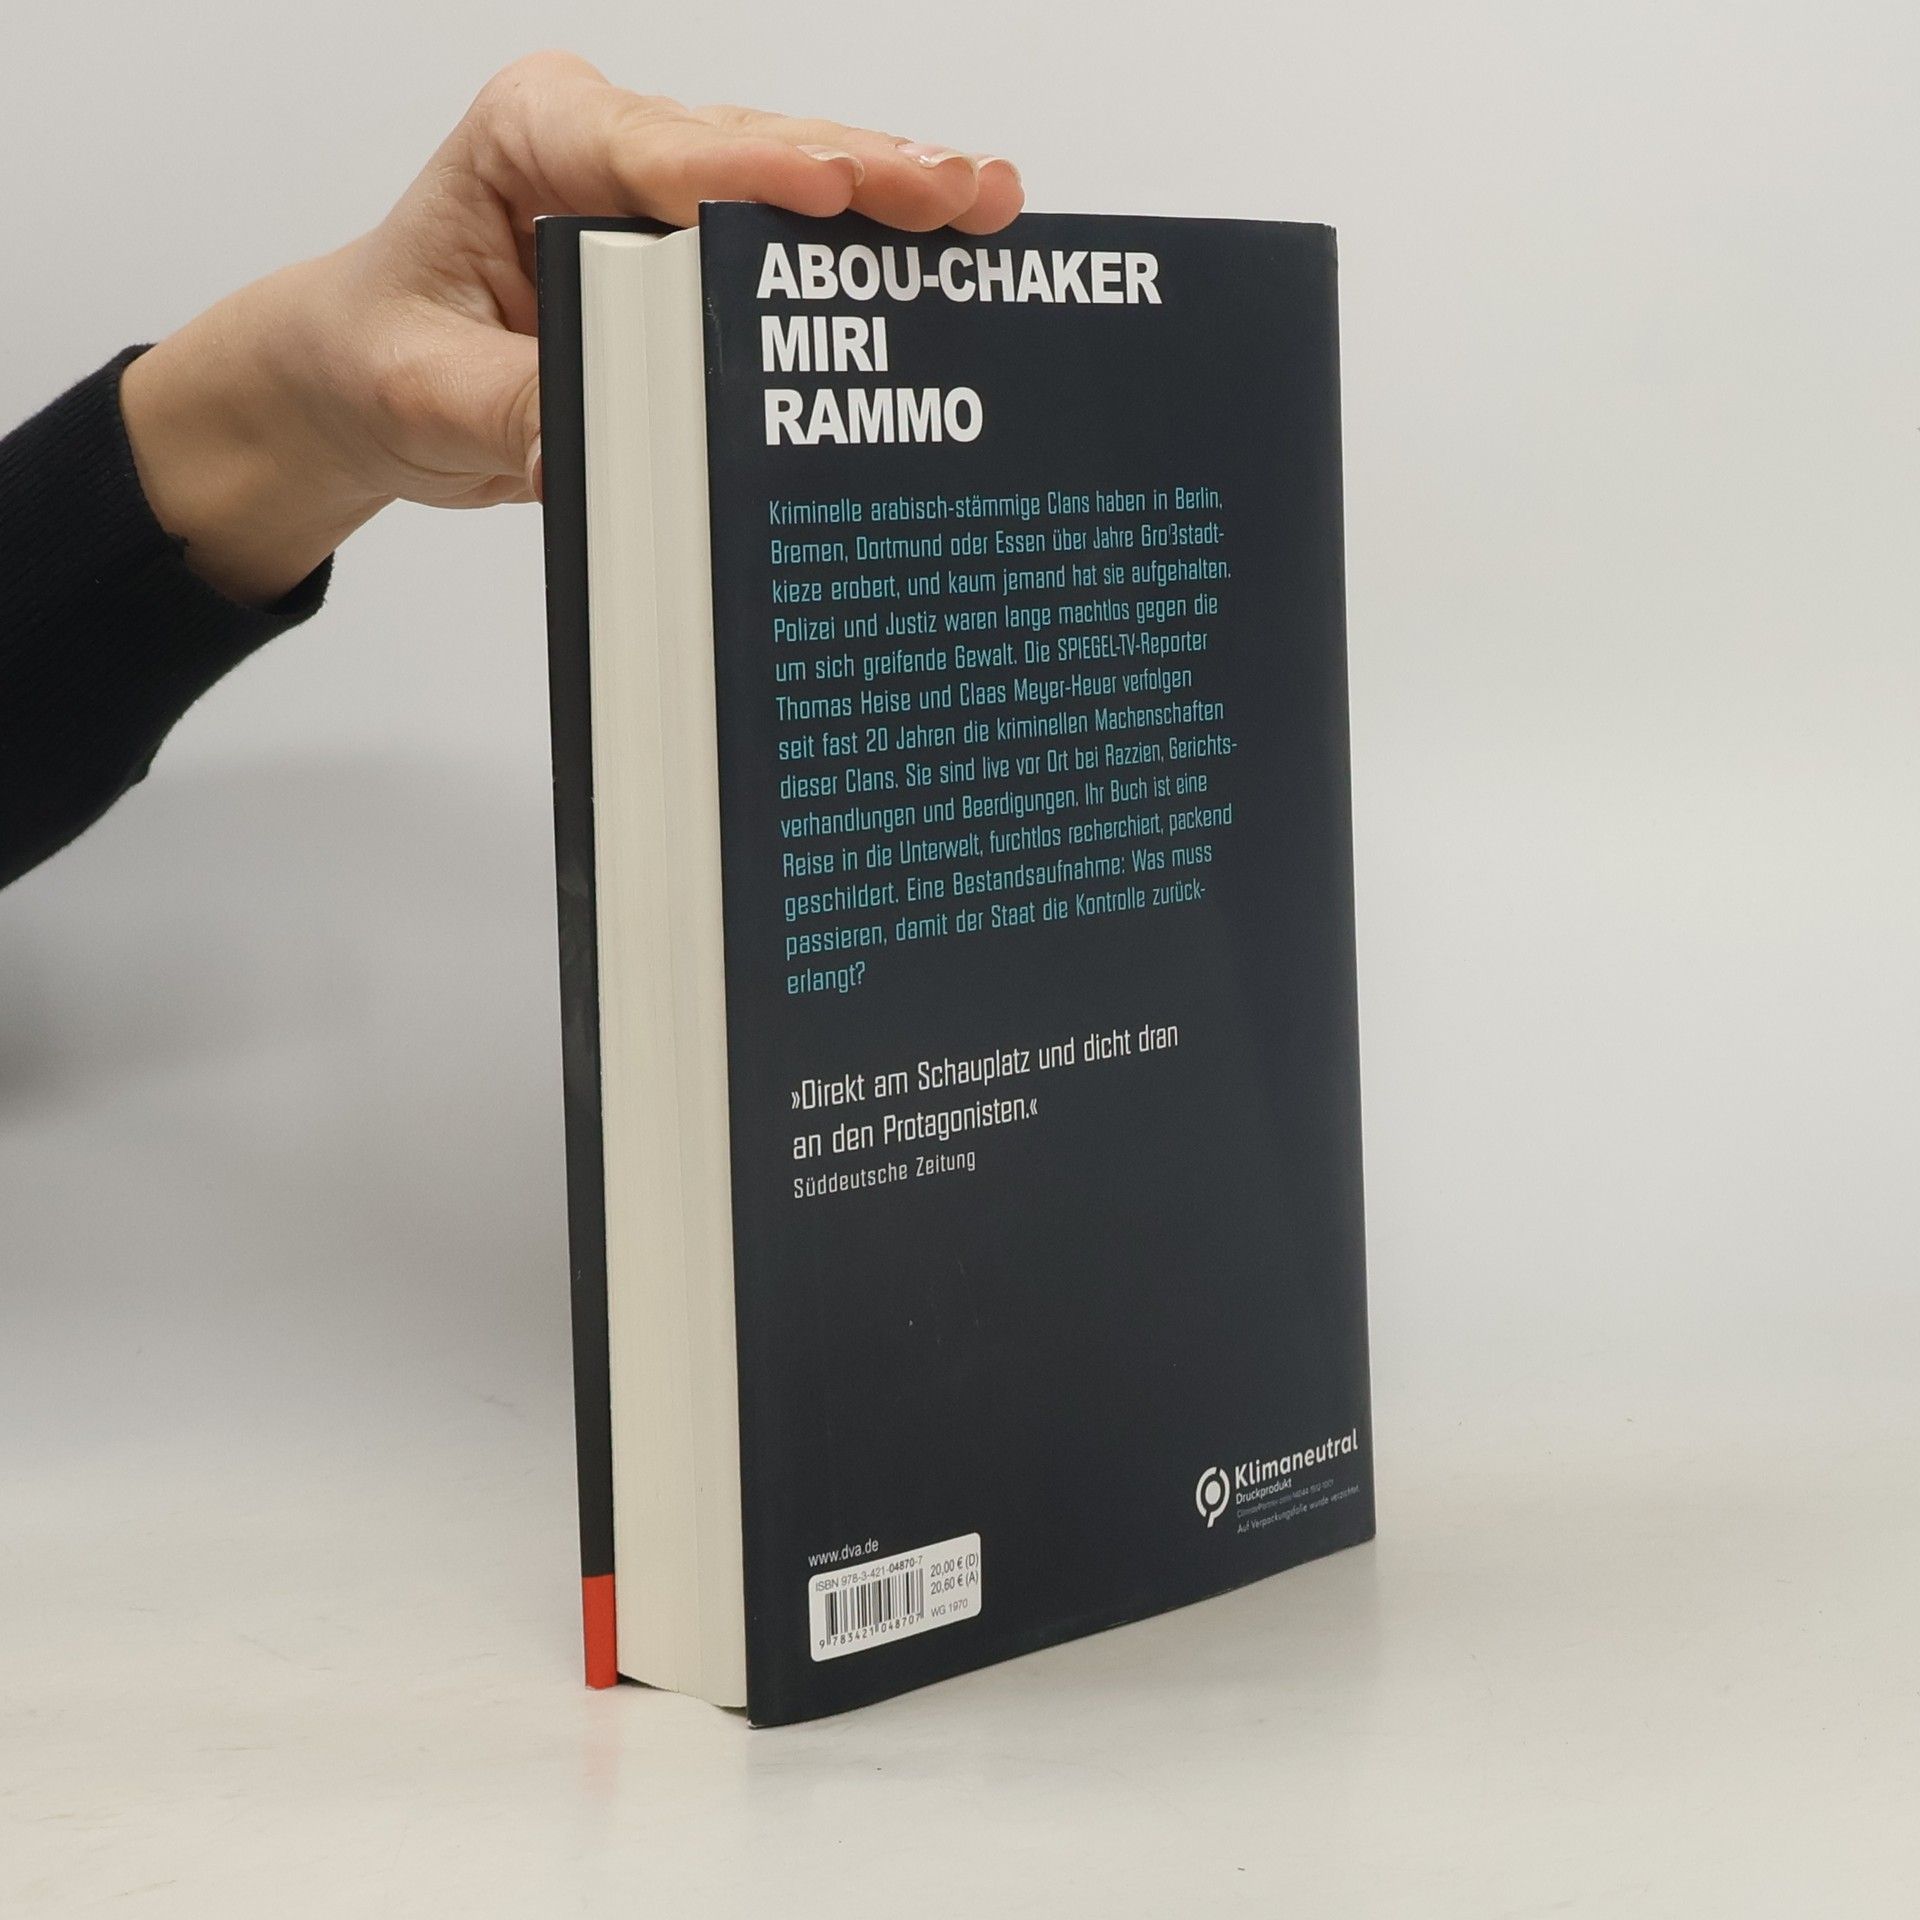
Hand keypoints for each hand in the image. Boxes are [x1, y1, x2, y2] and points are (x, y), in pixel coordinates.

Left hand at [119, 52, 1023, 604]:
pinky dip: (871, 252)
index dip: (753, 169)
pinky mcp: (697, 255)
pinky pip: (793, 245)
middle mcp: (612, 147)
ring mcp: (665, 198)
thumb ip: (513, 407)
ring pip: (794, 183)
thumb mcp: (426, 394)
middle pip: (755, 151)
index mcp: (534, 137)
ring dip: (893, 200)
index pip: (658, 151)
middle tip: (960, 191)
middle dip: (865, 172)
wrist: (373, 382)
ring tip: (986, 205)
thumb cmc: (386, 356)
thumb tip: (607, 430)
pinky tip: (949, 250)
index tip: (829, 190)